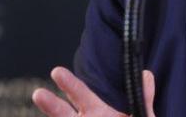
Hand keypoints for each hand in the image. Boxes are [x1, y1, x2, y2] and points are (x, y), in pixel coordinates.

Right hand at [32, 66, 155, 116]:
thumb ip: (143, 98)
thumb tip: (146, 74)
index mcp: (99, 112)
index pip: (80, 95)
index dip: (69, 84)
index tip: (56, 72)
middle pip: (63, 114)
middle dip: (51, 105)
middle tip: (39, 94)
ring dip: (53, 114)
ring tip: (41, 103)